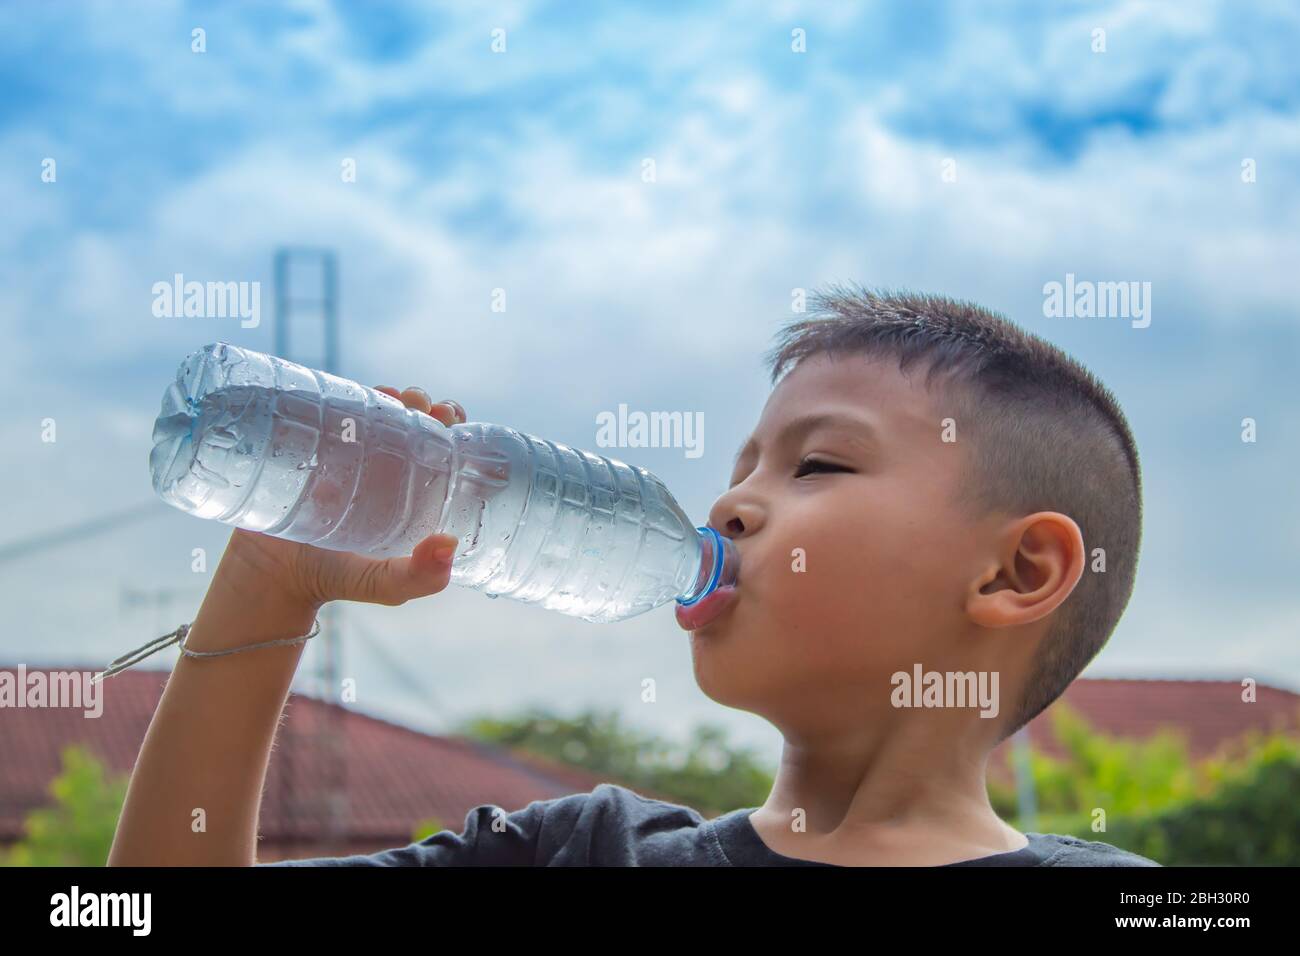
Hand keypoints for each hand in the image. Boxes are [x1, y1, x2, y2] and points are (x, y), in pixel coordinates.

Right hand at [217, 387, 468, 612]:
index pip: (440, 451)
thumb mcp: (383, 585)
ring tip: (390, 396)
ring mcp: (345, 456)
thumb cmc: (334, 579)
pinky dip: (340, 396)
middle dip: (421, 404)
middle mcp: (382, 470)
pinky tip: (347, 393)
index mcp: (411, 494)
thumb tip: (449, 544)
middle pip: (410, 423)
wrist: (268, 577)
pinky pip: (326, 414)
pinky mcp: (307, 448)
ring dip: (386, 396)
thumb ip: (418, 577)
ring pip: (372, 413)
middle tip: (417, 403)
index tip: (449, 416)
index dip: (451, 427)